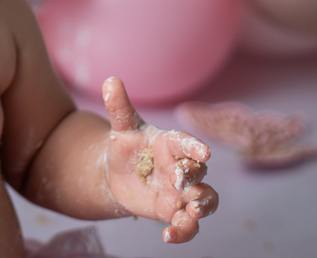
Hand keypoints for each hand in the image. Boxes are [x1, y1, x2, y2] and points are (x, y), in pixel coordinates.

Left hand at [102, 77, 217, 243]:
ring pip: (205, 201)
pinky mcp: (174, 211)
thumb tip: (110, 80)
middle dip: (193, 176)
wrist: (118, 174)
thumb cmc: (126, 146)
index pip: (188, 144)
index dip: (196, 148)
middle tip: (179, 179)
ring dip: (203, 206)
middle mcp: (182, 168)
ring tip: (191, 211)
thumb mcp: (121, 127)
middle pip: (199, 172)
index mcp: (172, 144)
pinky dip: (184, 232)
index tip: (203, 152)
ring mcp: (182, 192)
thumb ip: (118, 106)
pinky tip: (168, 236)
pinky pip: (188, 225)